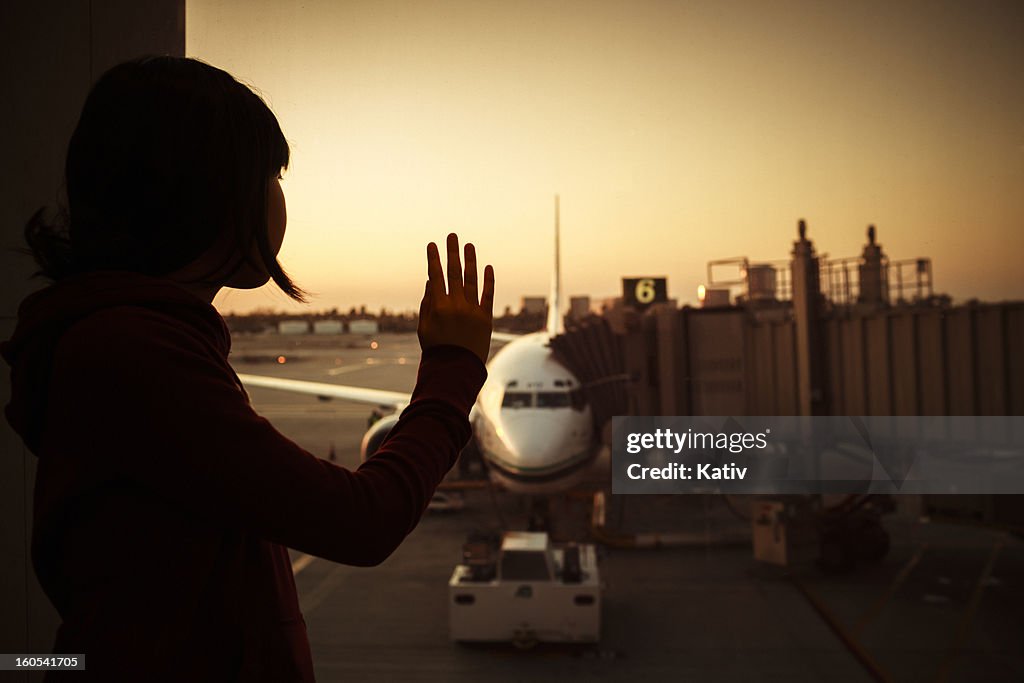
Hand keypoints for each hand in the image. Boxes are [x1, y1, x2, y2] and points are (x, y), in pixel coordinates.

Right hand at [418, 233, 494, 363]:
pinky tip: (487, 266)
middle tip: (452, 235)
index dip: (433, 259)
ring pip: (471, 280)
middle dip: (452, 252)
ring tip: (469, 245)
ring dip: (470, 260)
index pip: (436, 277)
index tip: (432, 245)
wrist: (457, 370)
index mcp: (438, 307)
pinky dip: (488, 281)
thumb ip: (426, 304)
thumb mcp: (424, 328)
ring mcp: (472, 311)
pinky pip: (488, 295)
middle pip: (454, 273)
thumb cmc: (437, 350)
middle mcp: (456, 305)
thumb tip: (430, 281)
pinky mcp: (486, 318)